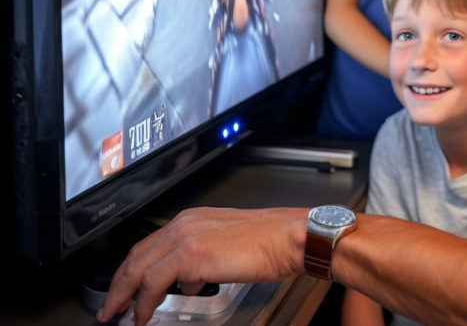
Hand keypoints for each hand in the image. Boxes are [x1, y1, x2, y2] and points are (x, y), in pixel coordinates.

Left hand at [97, 206, 307, 324]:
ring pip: (137, 269)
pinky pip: (152, 282)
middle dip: (118, 286)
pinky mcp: (190, 254)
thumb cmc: (270, 242)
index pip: (149, 246)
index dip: (131, 270)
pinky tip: (143, 315)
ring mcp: (185, 237)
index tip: (124, 289)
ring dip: (124, 296)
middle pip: (136, 256)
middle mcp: (184, 224)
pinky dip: (143, 302)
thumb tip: (190, 281)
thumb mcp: (228, 247)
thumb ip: (203, 261)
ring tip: (120, 315)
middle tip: (109, 307)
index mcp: (192, 219)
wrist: (289, 237)